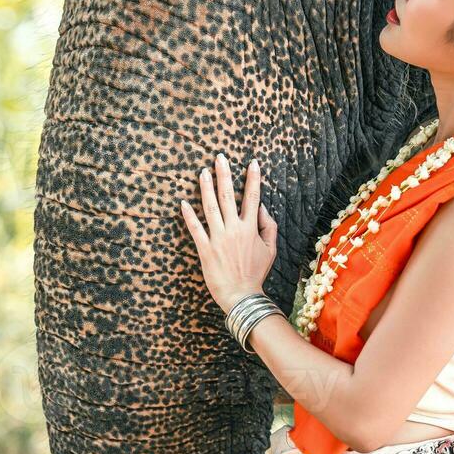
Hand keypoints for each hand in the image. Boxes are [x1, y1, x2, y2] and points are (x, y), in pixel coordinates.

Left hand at [181, 153, 277, 313]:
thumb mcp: (270, 249)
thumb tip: (260, 207)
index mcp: (250, 228)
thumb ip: (268, 226)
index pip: (252, 197)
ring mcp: (218, 238)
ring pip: (210, 208)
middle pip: (228, 196)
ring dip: (206, 188)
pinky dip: (189, 215)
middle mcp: (234, 230)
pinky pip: (195, 228)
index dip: (252, 179)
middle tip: (219, 158)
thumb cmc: (256, 272)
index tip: (252, 163)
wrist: (242, 295)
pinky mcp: (205, 249)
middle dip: (224, 175)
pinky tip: (183, 202)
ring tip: (203, 172)